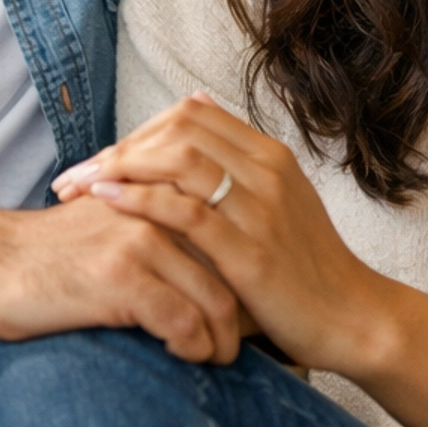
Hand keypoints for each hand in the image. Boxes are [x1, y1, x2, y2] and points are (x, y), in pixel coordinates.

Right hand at [0, 189, 241, 364]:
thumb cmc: (49, 252)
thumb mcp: (111, 221)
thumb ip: (156, 225)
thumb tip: (201, 263)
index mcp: (160, 191)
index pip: (229, 232)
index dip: (245, 276)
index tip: (250, 309)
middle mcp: (158, 210)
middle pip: (232, 270)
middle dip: (244, 315)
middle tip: (240, 344)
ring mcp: (142, 243)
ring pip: (217, 300)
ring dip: (224, 341)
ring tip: (215, 359)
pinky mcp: (122, 279)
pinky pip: (183, 322)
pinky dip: (192, 347)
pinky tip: (182, 355)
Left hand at [52, 96, 385, 375]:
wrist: (353, 318)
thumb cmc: (304, 269)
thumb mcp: (276, 205)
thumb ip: (235, 167)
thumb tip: (195, 108)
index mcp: (269, 156)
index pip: (190, 114)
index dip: (137, 131)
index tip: (101, 160)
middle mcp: (266, 171)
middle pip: (176, 129)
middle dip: (117, 148)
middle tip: (74, 176)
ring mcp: (261, 208)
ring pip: (178, 159)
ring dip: (117, 169)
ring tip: (78, 188)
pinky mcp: (251, 251)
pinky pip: (186, 210)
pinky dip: (140, 200)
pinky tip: (106, 203)